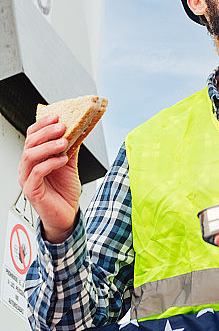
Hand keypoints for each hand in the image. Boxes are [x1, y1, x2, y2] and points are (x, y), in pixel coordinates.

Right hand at [19, 114, 80, 243]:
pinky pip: (37, 172)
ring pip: (30, 156)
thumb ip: (71, 147)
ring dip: (48, 146)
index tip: (56, 116)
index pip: (32, 135)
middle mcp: (28, 167)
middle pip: (30, 143)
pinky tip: (62, 160)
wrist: (67, 214)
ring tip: (63, 142)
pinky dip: (50, 163)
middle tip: (61, 126)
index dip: (42, 124)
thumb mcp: (70, 164)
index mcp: (35, 158)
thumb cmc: (64, 191)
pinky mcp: (31, 190)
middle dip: (46, 132)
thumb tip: (78, 129)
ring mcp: (27, 178)